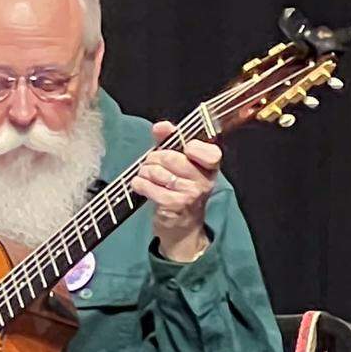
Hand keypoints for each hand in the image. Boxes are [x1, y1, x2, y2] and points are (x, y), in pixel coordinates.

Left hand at [130, 121, 219, 261]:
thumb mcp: (180, 162)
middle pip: (171, 157)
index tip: (185, 148)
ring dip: (145, 171)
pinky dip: (139, 183)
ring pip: (157, 170)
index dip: (194, 148)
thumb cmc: (180, 188)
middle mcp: (204, 181)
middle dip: (155, 158)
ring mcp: (190, 194)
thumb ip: (171, 139)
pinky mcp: (173, 205)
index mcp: (210, 167)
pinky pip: (148, 186)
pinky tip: (141, 185)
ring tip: (147, 176)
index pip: (210, 153)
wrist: (183, 225)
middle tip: (152, 163)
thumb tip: (161, 127)